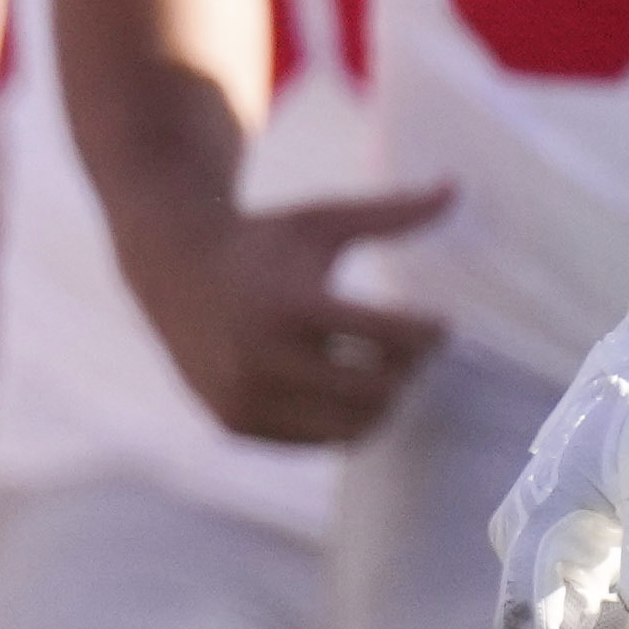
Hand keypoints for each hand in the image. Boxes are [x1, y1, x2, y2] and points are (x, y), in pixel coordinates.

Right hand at [138, 179, 454, 447]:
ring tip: (380, 369)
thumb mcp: (324, 220)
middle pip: (380, 390)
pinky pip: (316, 440)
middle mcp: (263, 358)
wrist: (171, 267)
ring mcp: (245, 398)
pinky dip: (340, 420)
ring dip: (380, 401)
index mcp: (292, 306)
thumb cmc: (264, 240)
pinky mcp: (235, 424)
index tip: (440, 325)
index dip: (431, 334)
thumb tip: (457, 187)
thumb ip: (393, 212)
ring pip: (353, 427)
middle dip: (406, 370)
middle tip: (409, 351)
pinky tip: (340, 387)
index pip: (395, 339)